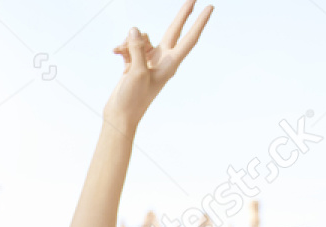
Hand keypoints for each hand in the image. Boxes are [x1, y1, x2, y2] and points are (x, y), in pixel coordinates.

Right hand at [106, 1, 212, 125]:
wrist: (120, 116)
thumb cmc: (132, 99)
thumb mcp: (136, 72)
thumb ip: (137, 48)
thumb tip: (135, 30)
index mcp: (170, 64)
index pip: (189, 38)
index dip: (199, 22)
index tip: (210, 7)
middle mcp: (162, 60)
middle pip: (174, 31)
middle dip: (182, 15)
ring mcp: (149, 61)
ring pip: (143, 38)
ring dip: (130, 40)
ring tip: (120, 51)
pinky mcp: (136, 64)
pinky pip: (131, 46)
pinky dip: (123, 47)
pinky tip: (115, 52)